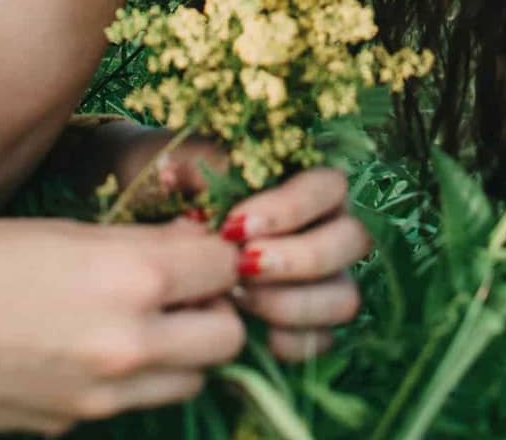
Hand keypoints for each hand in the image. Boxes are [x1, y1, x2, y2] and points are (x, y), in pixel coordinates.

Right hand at [0, 217, 245, 434]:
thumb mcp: (62, 231)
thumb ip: (137, 246)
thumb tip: (193, 248)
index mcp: (131, 277)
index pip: (224, 268)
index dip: (213, 258)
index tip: (195, 254)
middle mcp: (130, 342)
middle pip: (226, 338)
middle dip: (212, 312)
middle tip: (179, 294)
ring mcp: (102, 395)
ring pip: (189, 381)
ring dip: (178, 354)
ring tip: (136, 325)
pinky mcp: (70, 425)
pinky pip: (128, 406)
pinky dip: (125, 383)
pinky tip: (81, 353)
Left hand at [105, 125, 373, 361]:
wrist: (155, 222)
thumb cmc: (176, 187)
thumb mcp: (176, 165)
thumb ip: (191, 164)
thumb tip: (181, 177)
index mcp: (308, 182)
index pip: (329, 187)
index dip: (290, 209)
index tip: (234, 227)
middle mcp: (328, 228)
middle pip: (351, 242)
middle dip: (298, 259)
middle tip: (243, 269)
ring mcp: (323, 278)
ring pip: (343, 297)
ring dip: (294, 303)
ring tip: (241, 300)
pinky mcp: (307, 322)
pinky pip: (321, 340)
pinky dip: (291, 341)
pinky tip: (253, 332)